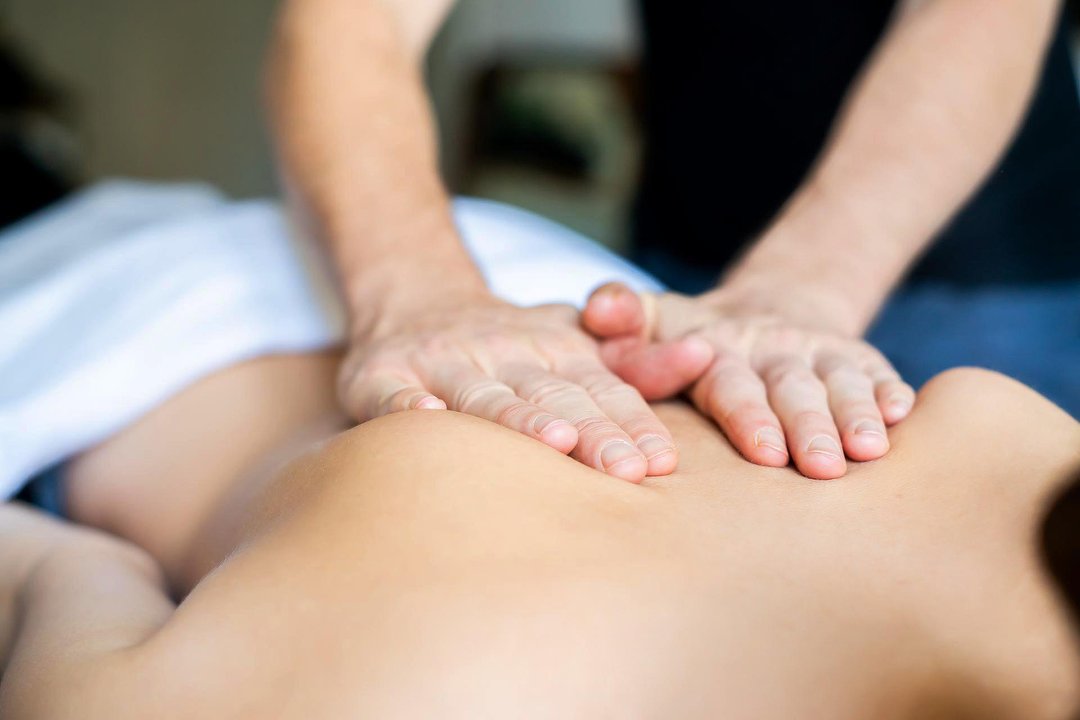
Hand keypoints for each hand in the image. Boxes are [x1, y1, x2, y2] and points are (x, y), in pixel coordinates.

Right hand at [338, 292, 713, 481]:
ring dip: (516, 414)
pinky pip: (392, 394)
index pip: (600, 390)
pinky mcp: (382, 374)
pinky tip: (427, 419)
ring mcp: (441, 361)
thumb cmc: (511, 344)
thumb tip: (707, 355)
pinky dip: (408, 407)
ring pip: (482, 392)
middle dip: (590, 431)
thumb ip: (637, 360)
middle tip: (624, 469)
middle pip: (551, 395)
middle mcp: (502, 352)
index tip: (660, 461)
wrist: (414, 300)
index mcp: (554, 352)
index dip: (629, 423)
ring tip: (550, 440)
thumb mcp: (576, 343)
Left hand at [583, 284, 915, 479]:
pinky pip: (878, 373)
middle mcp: (773, 350)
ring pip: (840, 382)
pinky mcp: (858, 359)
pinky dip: (891, 393)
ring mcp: (819, 353)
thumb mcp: (654, 320)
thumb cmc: (693, 336)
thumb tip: (596, 312)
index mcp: (720, 350)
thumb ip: (622, 316)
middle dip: (808, 427)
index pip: (733, 385)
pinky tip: (906, 416)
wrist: (769, 311)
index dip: (750, 417)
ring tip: (870, 451)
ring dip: (855, 416)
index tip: (764, 453)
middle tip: (819, 467)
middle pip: (791, 389)